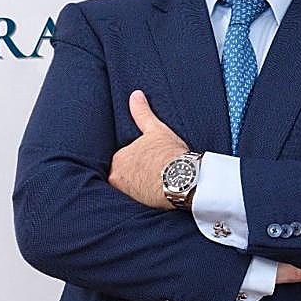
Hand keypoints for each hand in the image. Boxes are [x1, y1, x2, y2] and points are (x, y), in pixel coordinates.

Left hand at [108, 90, 188, 209]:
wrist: (183, 178)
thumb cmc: (170, 154)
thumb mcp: (155, 130)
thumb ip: (142, 113)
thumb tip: (135, 94)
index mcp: (119, 158)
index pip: (122, 161)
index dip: (136, 162)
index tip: (148, 163)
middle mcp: (117, 176)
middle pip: (123, 176)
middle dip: (134, 176)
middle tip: (152, 175)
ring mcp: (126, 192)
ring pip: (129, 189)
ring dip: (137, 189)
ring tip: (154, 187)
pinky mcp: (136, 205)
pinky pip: (135, 202)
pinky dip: (142, 200)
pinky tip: (154, 198)